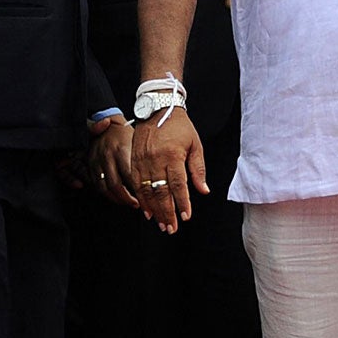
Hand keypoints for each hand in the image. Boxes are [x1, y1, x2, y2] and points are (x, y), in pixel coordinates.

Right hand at [88, 115, 139, 208]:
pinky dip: (106, 193)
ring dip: (116, 199)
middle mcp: (108, 157)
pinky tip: (116, 197)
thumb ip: (146, 159)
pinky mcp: (91, 164)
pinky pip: (96, 184)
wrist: (108, 122)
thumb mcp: (139, 140)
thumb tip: (160, 176)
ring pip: (104, 187)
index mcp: (123, 150)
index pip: (131, 177)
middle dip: (127, 199)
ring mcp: (97, 161)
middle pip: (116, 185)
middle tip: (138, 205)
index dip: (139, 190)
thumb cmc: (128, 133)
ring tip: (129, 203)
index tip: (148, 198)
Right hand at [130, 107, 206, 232]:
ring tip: (161, 224)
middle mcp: (155, 159)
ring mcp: (141, 160)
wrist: (157, 109)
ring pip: (146, 191)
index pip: (178, 185)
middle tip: (171, 228)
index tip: (185, 217)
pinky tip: (147, 210)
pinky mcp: (133, 160)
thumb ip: (198, 169)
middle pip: (160, 192)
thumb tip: (203, 191)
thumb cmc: (180, 126)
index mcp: (173, 155)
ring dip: (154, 210)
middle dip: (167, 213)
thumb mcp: (195, 145)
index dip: (182, 203)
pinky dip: (141, 199)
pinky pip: (136, 184)